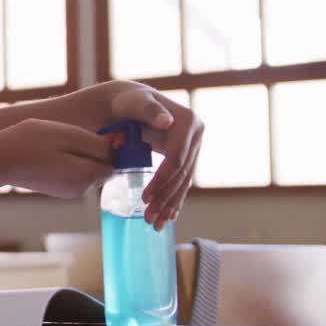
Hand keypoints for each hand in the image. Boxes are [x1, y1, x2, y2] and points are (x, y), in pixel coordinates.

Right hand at [0, 119, 115, 198]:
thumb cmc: (31, 142)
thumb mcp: (69, 135)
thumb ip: (98, 144)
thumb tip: (120, 148)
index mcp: (88, 175)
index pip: (116, 160)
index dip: (115, 144)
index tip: (106, 129)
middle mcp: (82, 188)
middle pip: (103, 165)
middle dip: (97, 149)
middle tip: (77, 131)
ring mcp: (68, 190)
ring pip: (88, 168)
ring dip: (81, 153)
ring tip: (61, 138)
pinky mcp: (57, 188)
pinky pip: (73, 172)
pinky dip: (69, 160)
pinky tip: (52, 149)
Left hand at [101, 81, 203, 228]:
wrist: (130, 103)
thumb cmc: (129, 101)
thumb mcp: (136, 102)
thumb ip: (149, 111)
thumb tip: (166, 121)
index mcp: (189, 123)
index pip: (177, 159)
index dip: (162, 180)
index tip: (144, 197)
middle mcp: (196, 136)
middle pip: (182, 174)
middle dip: (165, 198)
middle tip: (149, 218)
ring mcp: (193, 148)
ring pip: (183, 182)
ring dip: (170, 205)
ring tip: (156, 224)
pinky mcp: (186, 158)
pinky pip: (182, 182)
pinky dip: (174, 200)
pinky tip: (168, 217)